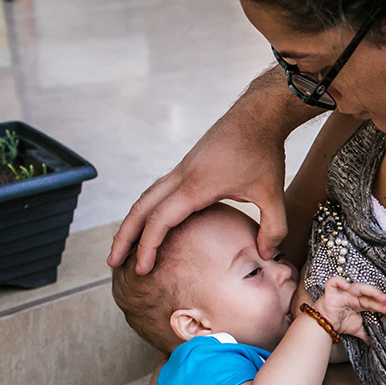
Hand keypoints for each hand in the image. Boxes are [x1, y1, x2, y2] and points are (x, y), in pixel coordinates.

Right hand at [108, 91, 289, 273]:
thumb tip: (267, 255)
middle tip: (112, 263)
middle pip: (141, 208)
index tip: (141, 269)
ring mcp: (182, 169)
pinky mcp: (188, 166)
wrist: (258, 114)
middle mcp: (182, 176)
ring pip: (147, 197)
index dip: (148, 246)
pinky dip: (148, 209)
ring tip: (124, 247)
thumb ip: (274, 228)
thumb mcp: (274, 193)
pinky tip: (150, 223)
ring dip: (132, 222)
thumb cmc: (265, 152)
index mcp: (197, 185)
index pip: (160, 220)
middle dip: (124, 237)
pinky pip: (159, 190)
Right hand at [312, 276, 385, 342]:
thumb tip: (375, 343)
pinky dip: (340, 282)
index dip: (384, 304)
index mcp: (360, 302)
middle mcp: (354, 295)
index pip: (374, 302)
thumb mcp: (357, 329)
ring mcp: (344, 292)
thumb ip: (367, 334)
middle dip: (382, 301)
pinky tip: (347, 286)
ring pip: (359, 287)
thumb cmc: (340, 323)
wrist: (323, 326)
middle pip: (370, 296)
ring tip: (382, 297)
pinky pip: (334, 282)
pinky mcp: (331, 291)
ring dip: (372, 291)